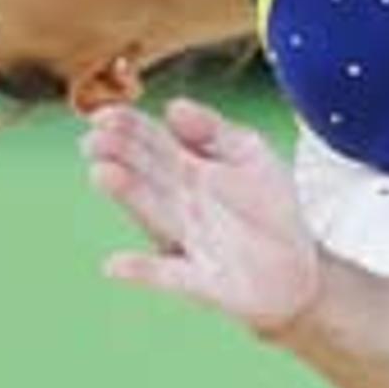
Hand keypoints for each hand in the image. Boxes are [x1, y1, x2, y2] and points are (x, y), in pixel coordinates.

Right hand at [84, 98, 324, 336]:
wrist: (297, 270)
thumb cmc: (270, 208)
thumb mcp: (252, 156)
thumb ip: (215, 131)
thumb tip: (171, 107)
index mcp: (191, 169)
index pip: (153, 141)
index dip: (127, 126)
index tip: (103, 116)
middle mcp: (180, 203)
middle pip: (146, 173)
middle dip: (118, 154)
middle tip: (91, 140)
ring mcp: (186, 240)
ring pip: (152, 212)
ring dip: (128, 195)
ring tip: (101, 173)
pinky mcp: (198, 280)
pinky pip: (166, 275)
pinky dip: (141, 271)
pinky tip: (112, 265)